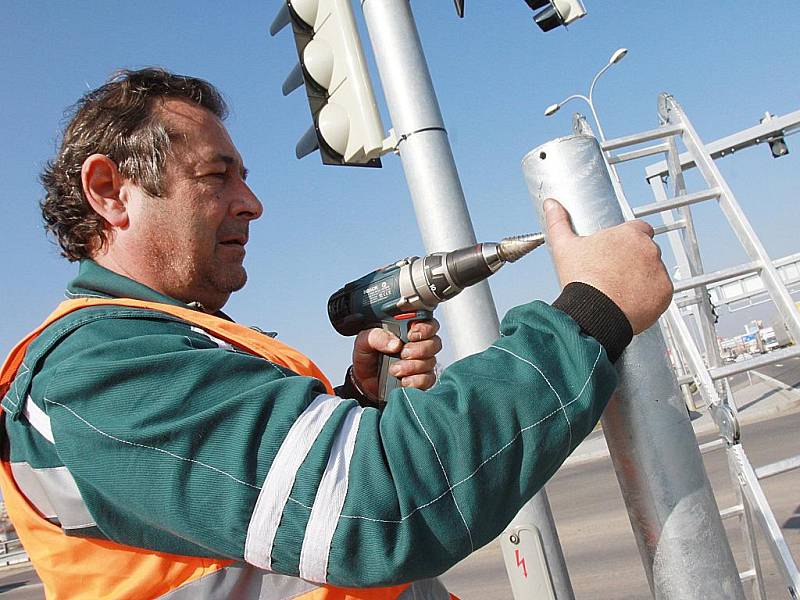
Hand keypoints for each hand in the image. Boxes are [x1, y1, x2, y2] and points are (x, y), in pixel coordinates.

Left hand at [351, 320, 441, 399]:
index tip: (411, 334)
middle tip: (403, 353)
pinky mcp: (421, 379)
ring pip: (431, 361)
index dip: (425, 328)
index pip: (427, 323)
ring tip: (394, 369)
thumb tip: (395, 343)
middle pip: (435, 342)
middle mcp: (418, 345)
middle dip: (420, 349)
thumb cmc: (367, 357)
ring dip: (413, 366)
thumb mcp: (365, 341)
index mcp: (406, 330)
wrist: (363, 381)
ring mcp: (421, 363)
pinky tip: (403, 380)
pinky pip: (428, 379)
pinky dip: (416, 380)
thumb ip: (377, 336)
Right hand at [544, 198, 672, 334]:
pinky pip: (661, 292)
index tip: (618, 251)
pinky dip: (650, 296)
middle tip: (616, 274)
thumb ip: (558, 222)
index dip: (628, 240)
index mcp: (629, 234)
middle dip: (635, 260)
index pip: (638, 229)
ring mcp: (659, 271)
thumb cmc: (581, 280)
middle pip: (647, 251)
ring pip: (655, 271)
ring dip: (644, 278)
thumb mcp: (565, 247)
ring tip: (621, 290)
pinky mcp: (665, 292)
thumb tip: (551, 204)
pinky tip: (631, 301)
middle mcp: (649, 249)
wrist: (593, 314)